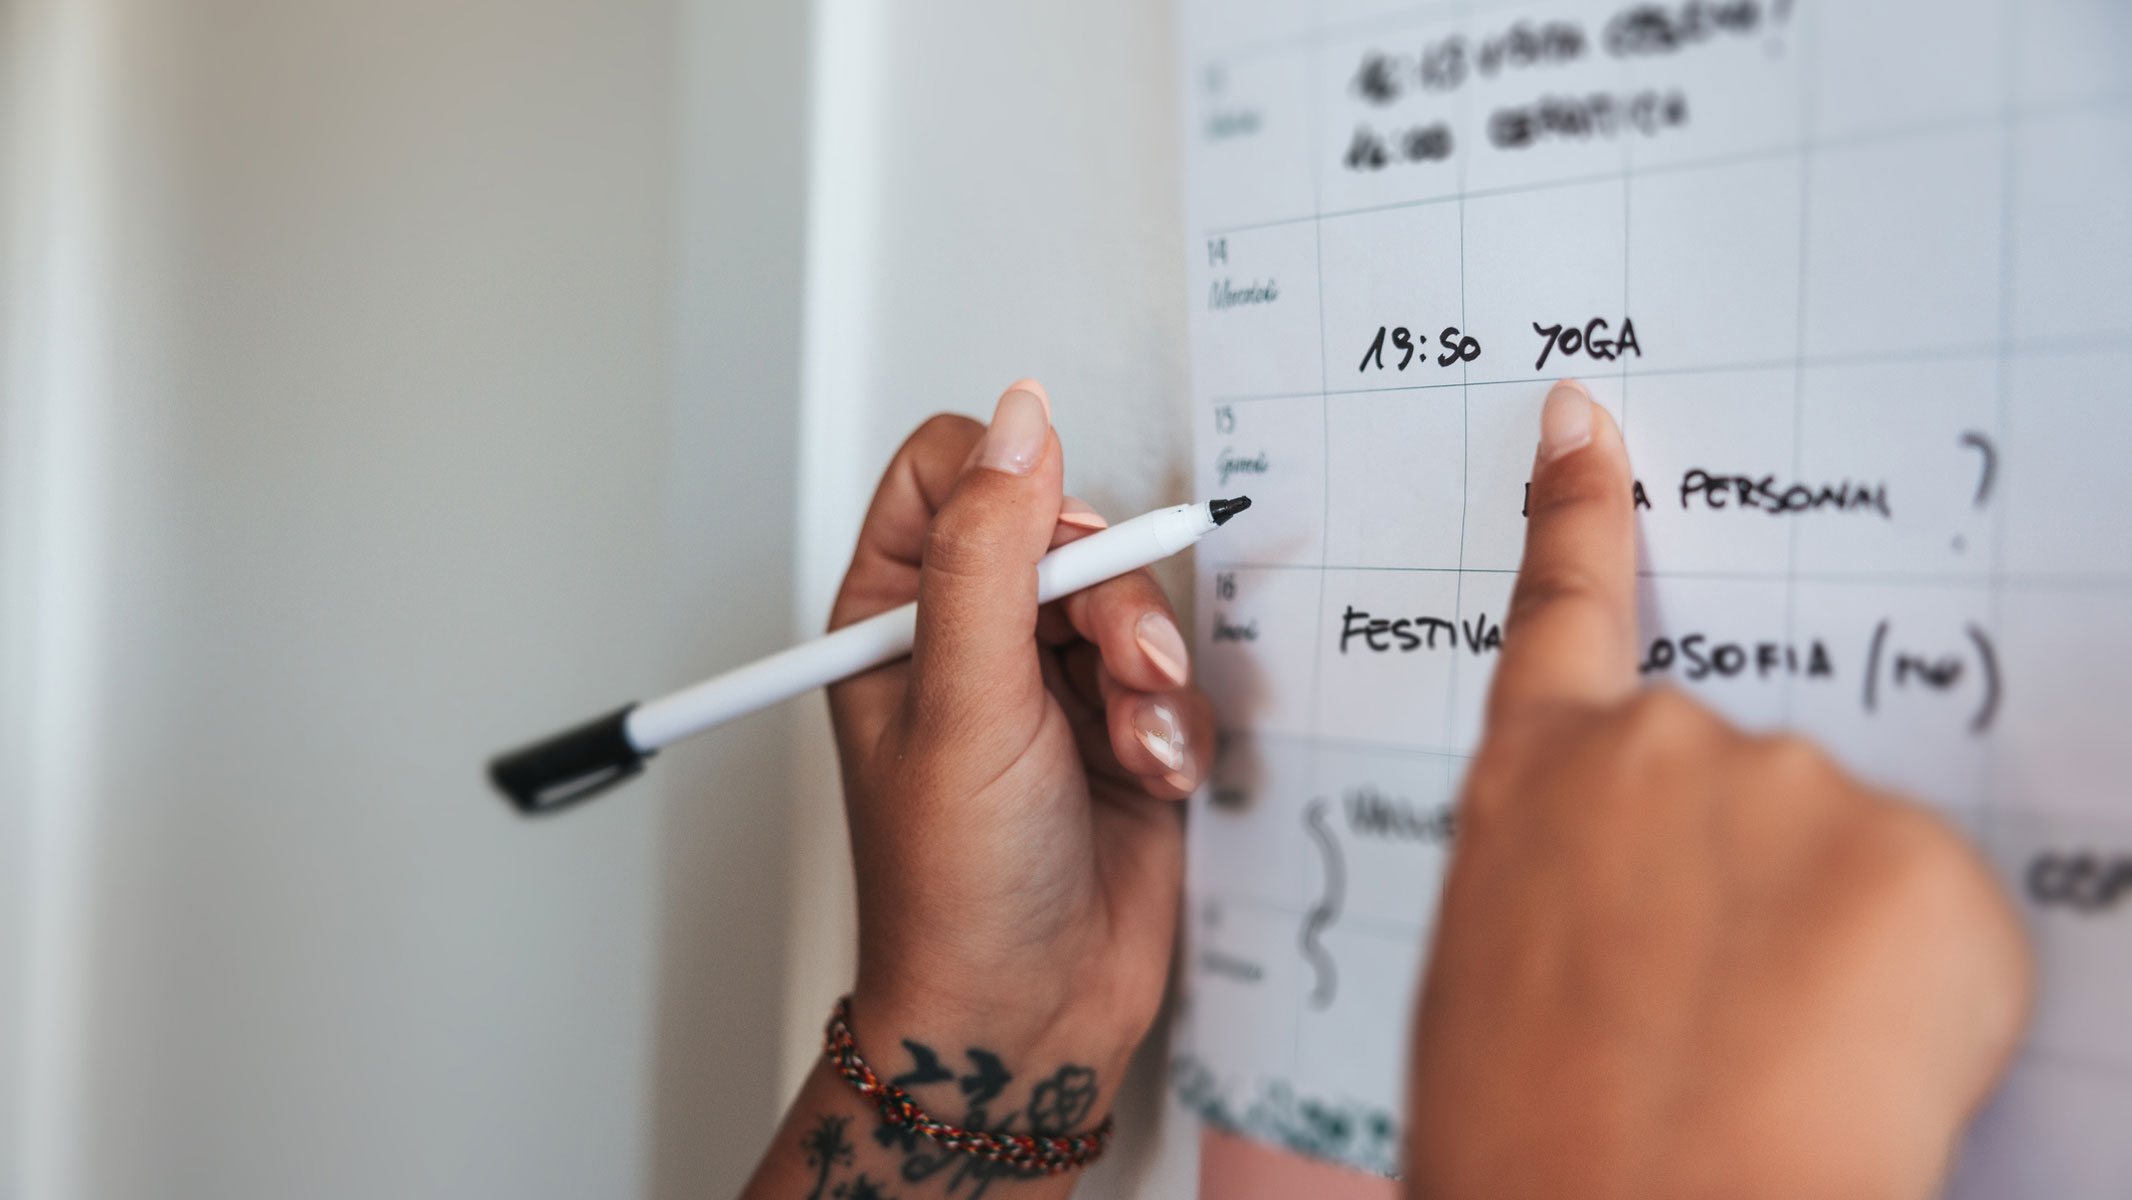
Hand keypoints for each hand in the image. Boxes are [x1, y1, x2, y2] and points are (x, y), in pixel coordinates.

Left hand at [825, 381, 1210, 1110]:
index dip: (1013, 486)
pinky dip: (1177, 726)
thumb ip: (988, 552)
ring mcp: (1047, 683)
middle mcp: (971, 638)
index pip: (949, 471)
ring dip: (1149, 674)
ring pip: (1130, 601)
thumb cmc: (954, 887)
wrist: (1028, 1016)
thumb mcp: (963, 700)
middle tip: (1116, 671)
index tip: (1056, 544)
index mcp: (895, 613)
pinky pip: (1174, 675)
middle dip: (1109, 604)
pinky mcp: (1117, 731)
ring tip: (1133, 747)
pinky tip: (1154, 780)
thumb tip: (1018, 421)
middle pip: (1063, 530)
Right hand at [1407, 380, 2032, 1199]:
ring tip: (1771, 1062)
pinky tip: (1849, 1069)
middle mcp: (1658, 752)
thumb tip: (1642, 905)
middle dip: (1753, 883)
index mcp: (1531, 786)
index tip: (1588, 425)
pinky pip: (1940, 920)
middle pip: (1742, 782)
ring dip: (1833, 948)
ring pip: (1849, 854)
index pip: (1562, 613)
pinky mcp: (1918, 856)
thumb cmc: (1533, 1147)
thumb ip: (1562, 884)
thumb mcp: (1488, 986)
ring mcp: (1793, 788)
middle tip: (1721, 1011)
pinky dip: (1919, 1000)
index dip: (1577, 516)